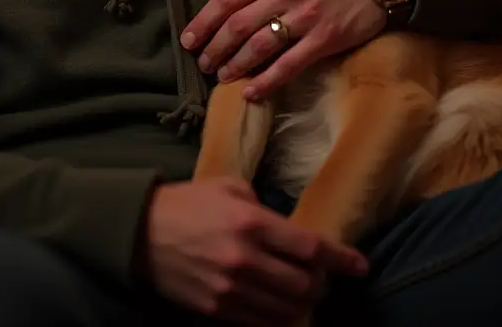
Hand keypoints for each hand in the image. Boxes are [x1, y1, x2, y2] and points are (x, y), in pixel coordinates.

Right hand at [140, 177, 367, 323]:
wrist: (141, 232)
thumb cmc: (189, 202)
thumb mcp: (230, 187)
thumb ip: (262, 206)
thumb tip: (287, 228)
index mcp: (252, 223)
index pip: (310, 248)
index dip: (341, 259)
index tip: (360, 266)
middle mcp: (246, 260)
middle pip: (304, 286)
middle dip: (321, 284)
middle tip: (321, 277)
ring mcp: (232, 290)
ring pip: (287, 310)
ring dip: (302, 304)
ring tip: (301, 292)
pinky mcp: (217, 310)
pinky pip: (261, 324)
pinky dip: (277, 318)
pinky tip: (278, 306)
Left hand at [181, 0, 387, 100]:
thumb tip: (236, 5)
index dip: (205, 21)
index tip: (190, 38)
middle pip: (238, 25)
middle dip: (215, 47)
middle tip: (204, 62)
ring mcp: (306, 18)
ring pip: (259, 46)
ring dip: (235, 65)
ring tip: (222, 77)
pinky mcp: (324, 40)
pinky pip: (289, 65)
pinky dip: (266, 81)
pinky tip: (251, 92)